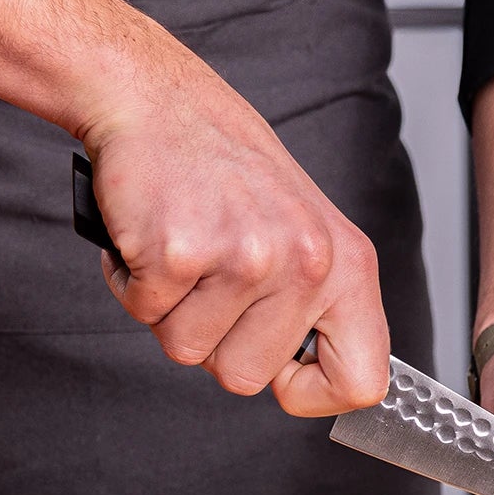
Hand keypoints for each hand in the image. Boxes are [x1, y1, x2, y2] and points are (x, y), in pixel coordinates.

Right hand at [0, 0, 389, 415]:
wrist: (162, 102)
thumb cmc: (228, 172)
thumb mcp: (305, 233)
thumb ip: (316, 306)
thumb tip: (318, 382)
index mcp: (348, 265)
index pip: (361, 381)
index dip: (312, 391)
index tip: (282, 368)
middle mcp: (306, 262)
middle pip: (246, 379)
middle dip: (213, 340)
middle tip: (211, 276)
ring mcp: (244, 257)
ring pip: (188, 352)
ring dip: (169, 310)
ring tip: (184, 248)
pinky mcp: (180, 251)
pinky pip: (143, 313)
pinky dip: (132, 283)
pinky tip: (151, 236)